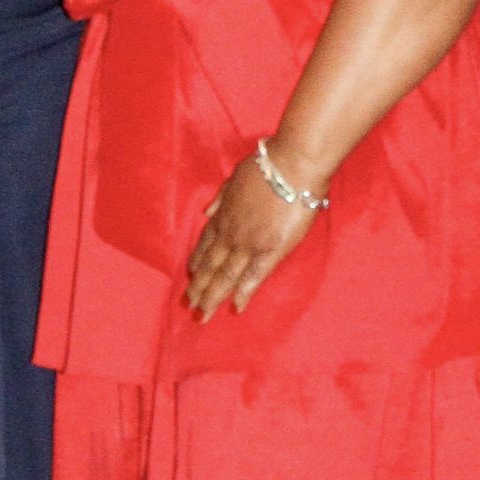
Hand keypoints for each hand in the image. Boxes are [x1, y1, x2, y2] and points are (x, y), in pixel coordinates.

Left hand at [184, 147, 322, 320]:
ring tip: (202, 314)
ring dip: (212, 295)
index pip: (205, 243)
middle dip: (198, 286)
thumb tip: (206, 212)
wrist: (291, 165)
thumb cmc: (267, 164)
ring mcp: (249, 244)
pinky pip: (253, 277)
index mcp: (223, 215)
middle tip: (187, 305)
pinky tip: (236, 307)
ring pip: (225, 275)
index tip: (190, 275)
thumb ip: (221, 197)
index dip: (197, 261)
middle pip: (210, 265)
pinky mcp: (270, 251)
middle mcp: (231, 233)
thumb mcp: (235, 176)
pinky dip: (243, 293)